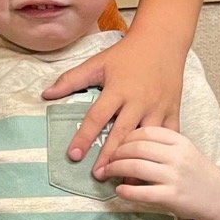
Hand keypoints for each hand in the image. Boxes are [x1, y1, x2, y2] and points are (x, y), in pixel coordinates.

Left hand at [41, 30, 185, 171]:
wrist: (163, 41)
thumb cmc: (126, 54)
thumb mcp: (97, 63)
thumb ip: (71, 80)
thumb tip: (45, 94)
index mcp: (118, 89)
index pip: (96, 117)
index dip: (84, 137)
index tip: (73, 155)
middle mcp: (139, 101)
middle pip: (121, 133)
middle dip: (109, 156)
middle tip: (97, 175)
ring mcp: (158, 107)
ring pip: (146, 138)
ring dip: (135, 159)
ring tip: (124, 178)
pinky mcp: (173, 110)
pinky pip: (168, 136)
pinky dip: (159, 152)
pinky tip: (151, 167)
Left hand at [98, 126, 219, 219]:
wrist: (216, 195)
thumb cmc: (192, 170)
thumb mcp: (182, 149)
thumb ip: (159, 143)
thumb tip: (124, 141)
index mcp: (179, 140)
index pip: (144, 132)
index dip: (124, 137)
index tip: (114, 143)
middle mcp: (177, 156)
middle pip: (137, 148)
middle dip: (116, 153)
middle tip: (107, 159)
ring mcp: (175, 176)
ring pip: (136, 167)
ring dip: (116, 169)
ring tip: (107, 172)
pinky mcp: (172, 196)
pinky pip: (143, 192)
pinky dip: (126, 191)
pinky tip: (119, 191)